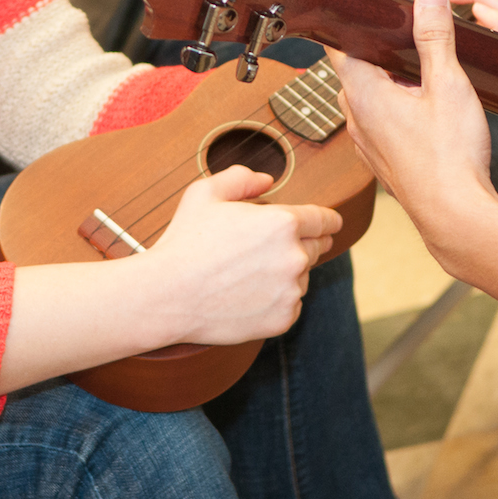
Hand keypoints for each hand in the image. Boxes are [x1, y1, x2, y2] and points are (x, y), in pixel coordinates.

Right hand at [146, 165, 339, 344]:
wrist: (166, 296)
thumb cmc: (183, 242)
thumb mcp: (205, 193)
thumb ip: (241, 178)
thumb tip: (267, 180)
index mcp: (282, 223)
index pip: (324, 219)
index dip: (328, 220)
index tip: (331, 223)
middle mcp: (294, 257)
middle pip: (316, 247)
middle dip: (302, 243)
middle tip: (273, 248)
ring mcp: (290, 291)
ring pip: (301, 277)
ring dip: (286, 273)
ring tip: (248, 273)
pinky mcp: (282, 319)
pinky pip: (290, 305)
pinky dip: (277, 300)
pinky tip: (247, 295)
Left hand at [330, 0, 497, 267]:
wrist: (456, 216)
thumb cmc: (449, 156)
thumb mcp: (447, 84)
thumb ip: (435, 37)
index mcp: (362, 92)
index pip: (339, 43)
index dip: (352, 21)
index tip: (367, 7)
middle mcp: (355, 117)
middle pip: (357, 68)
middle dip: (381, 51)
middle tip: (413, 39)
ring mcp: (366, 141)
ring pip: (370, 96)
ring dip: (391, 83)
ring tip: (426, 77)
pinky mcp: (382, 159)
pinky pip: (381, 122)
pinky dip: (397, 110)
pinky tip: (427, 113)